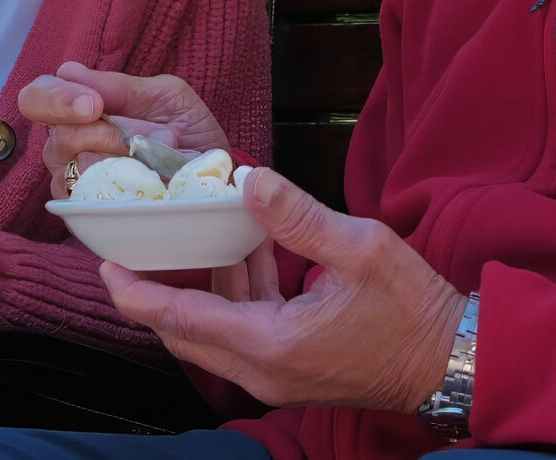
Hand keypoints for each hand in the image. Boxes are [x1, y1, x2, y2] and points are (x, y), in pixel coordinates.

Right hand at [23, 62, 229, 199]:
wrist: (217, 176)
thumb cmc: (187, 130)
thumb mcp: (165, 96)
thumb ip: (119, 87)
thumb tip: (69, 71)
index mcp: (79, 108)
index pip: (37, 98)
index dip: (56, 99)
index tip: (93, 105)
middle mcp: (68, 146)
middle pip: (58, 138)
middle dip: (103, 133)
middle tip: (135, 138)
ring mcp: (77, 183)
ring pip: (80, 169)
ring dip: (128, 158)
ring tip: (163, 153)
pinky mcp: (91, 215)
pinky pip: (95, 202)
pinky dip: (129, 187)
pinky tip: (152, 181)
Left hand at [100, 167, 465, 412]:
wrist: (451, 358)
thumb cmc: (412, 307)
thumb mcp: (360, 248)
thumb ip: (298, 216)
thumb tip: (248, 178)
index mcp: (270, 345)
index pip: (183, 320)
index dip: (139, 294)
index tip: (104, 266)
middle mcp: (263, 371)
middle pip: (186, 333)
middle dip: (153, 294)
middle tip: (124, 252)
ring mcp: (276, 377)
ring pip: (213, 334)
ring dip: (197, 290)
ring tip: (182, 238)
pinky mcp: (292, 371)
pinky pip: (243, 334)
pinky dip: (232, 297)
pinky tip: (241, 252)